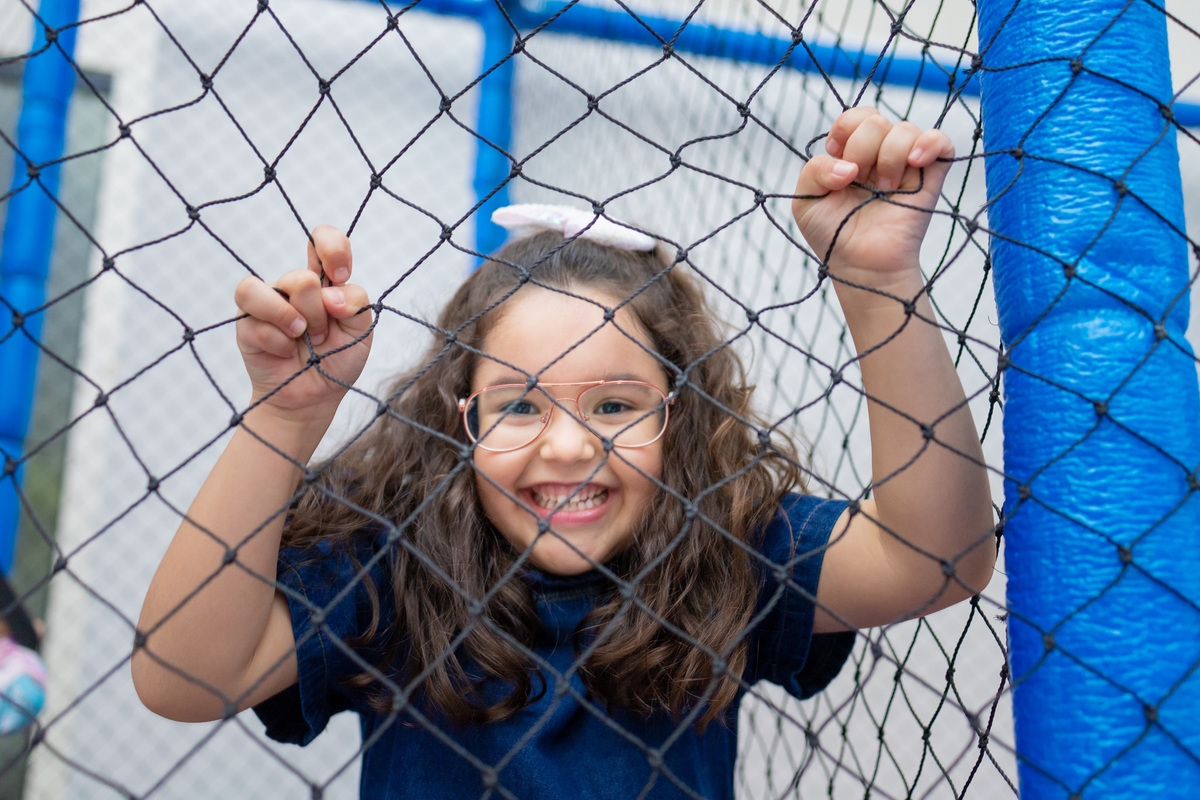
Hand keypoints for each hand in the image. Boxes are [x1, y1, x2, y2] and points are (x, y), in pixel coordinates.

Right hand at [234, 225, 372, 419]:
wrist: (314, 397)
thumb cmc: (337, 359)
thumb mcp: (361, 331)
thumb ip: (356, 303)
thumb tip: (331, 294)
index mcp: (324, 281)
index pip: (323, 239)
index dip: (332, 248)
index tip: (341, 276)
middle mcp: (292, 286)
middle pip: (304, 278)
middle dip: (320, 316)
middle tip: (322, 338)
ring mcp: (266, 301)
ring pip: (279, 288)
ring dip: (298, 320)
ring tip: (302, 339)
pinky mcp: (246, 323)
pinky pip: (260, 321)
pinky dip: (279, 342)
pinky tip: (285, 353)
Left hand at [791, 108, 953, 284]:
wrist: (861, 266)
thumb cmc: (833, 236)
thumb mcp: (806, 202)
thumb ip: (813, 171)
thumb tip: (850, 166)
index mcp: (852, 154)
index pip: (855, 117)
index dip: (844, 130)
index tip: (838, 155)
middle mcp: (880, 155)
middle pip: (875, 121)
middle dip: (862, 150)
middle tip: (860, 183)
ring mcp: (907, 165)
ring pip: (905, 129)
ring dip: (889, 158)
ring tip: (884, 188)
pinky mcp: (931, 178)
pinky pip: (942, 143)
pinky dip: (930, 144)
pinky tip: (914, 162)